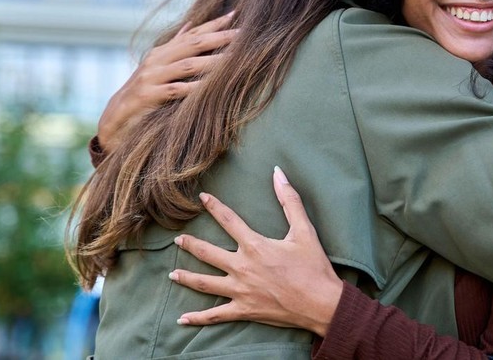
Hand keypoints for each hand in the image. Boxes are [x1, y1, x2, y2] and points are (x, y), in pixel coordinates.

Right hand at [96, 12, 237, 152]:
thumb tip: (191, 25)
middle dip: (220, 38)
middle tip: (243, 34)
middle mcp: (156, 60)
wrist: (115, 119)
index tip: (236, 15)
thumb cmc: (144, 92)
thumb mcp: (158, 66)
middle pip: (193, 45)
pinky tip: (211, 86)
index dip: (214, 24)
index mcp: (162, 51)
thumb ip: (175, 47)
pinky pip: (176, 90)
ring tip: (235, 58)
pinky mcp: (148, 95)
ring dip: (213, 61)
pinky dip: (194, 87)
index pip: (192, 33)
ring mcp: (151, 77)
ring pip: (188, 66)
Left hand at [169, 167, 343, 335]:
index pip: (228, 220)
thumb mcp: (304, 230)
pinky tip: (182, 320)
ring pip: (205, 283)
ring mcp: (240, 290)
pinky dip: (197, 318)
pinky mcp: (243, 310)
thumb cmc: (313, 267)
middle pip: (207, 253)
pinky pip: (215, 316)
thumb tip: (278, 173)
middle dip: (190, 244)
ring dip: (186, 277)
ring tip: (172, 274)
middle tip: (177, 239)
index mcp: (254, 245)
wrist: (321, 303)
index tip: (202, 198)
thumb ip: (289, 199)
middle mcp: (242, 267)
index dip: (214, 206)